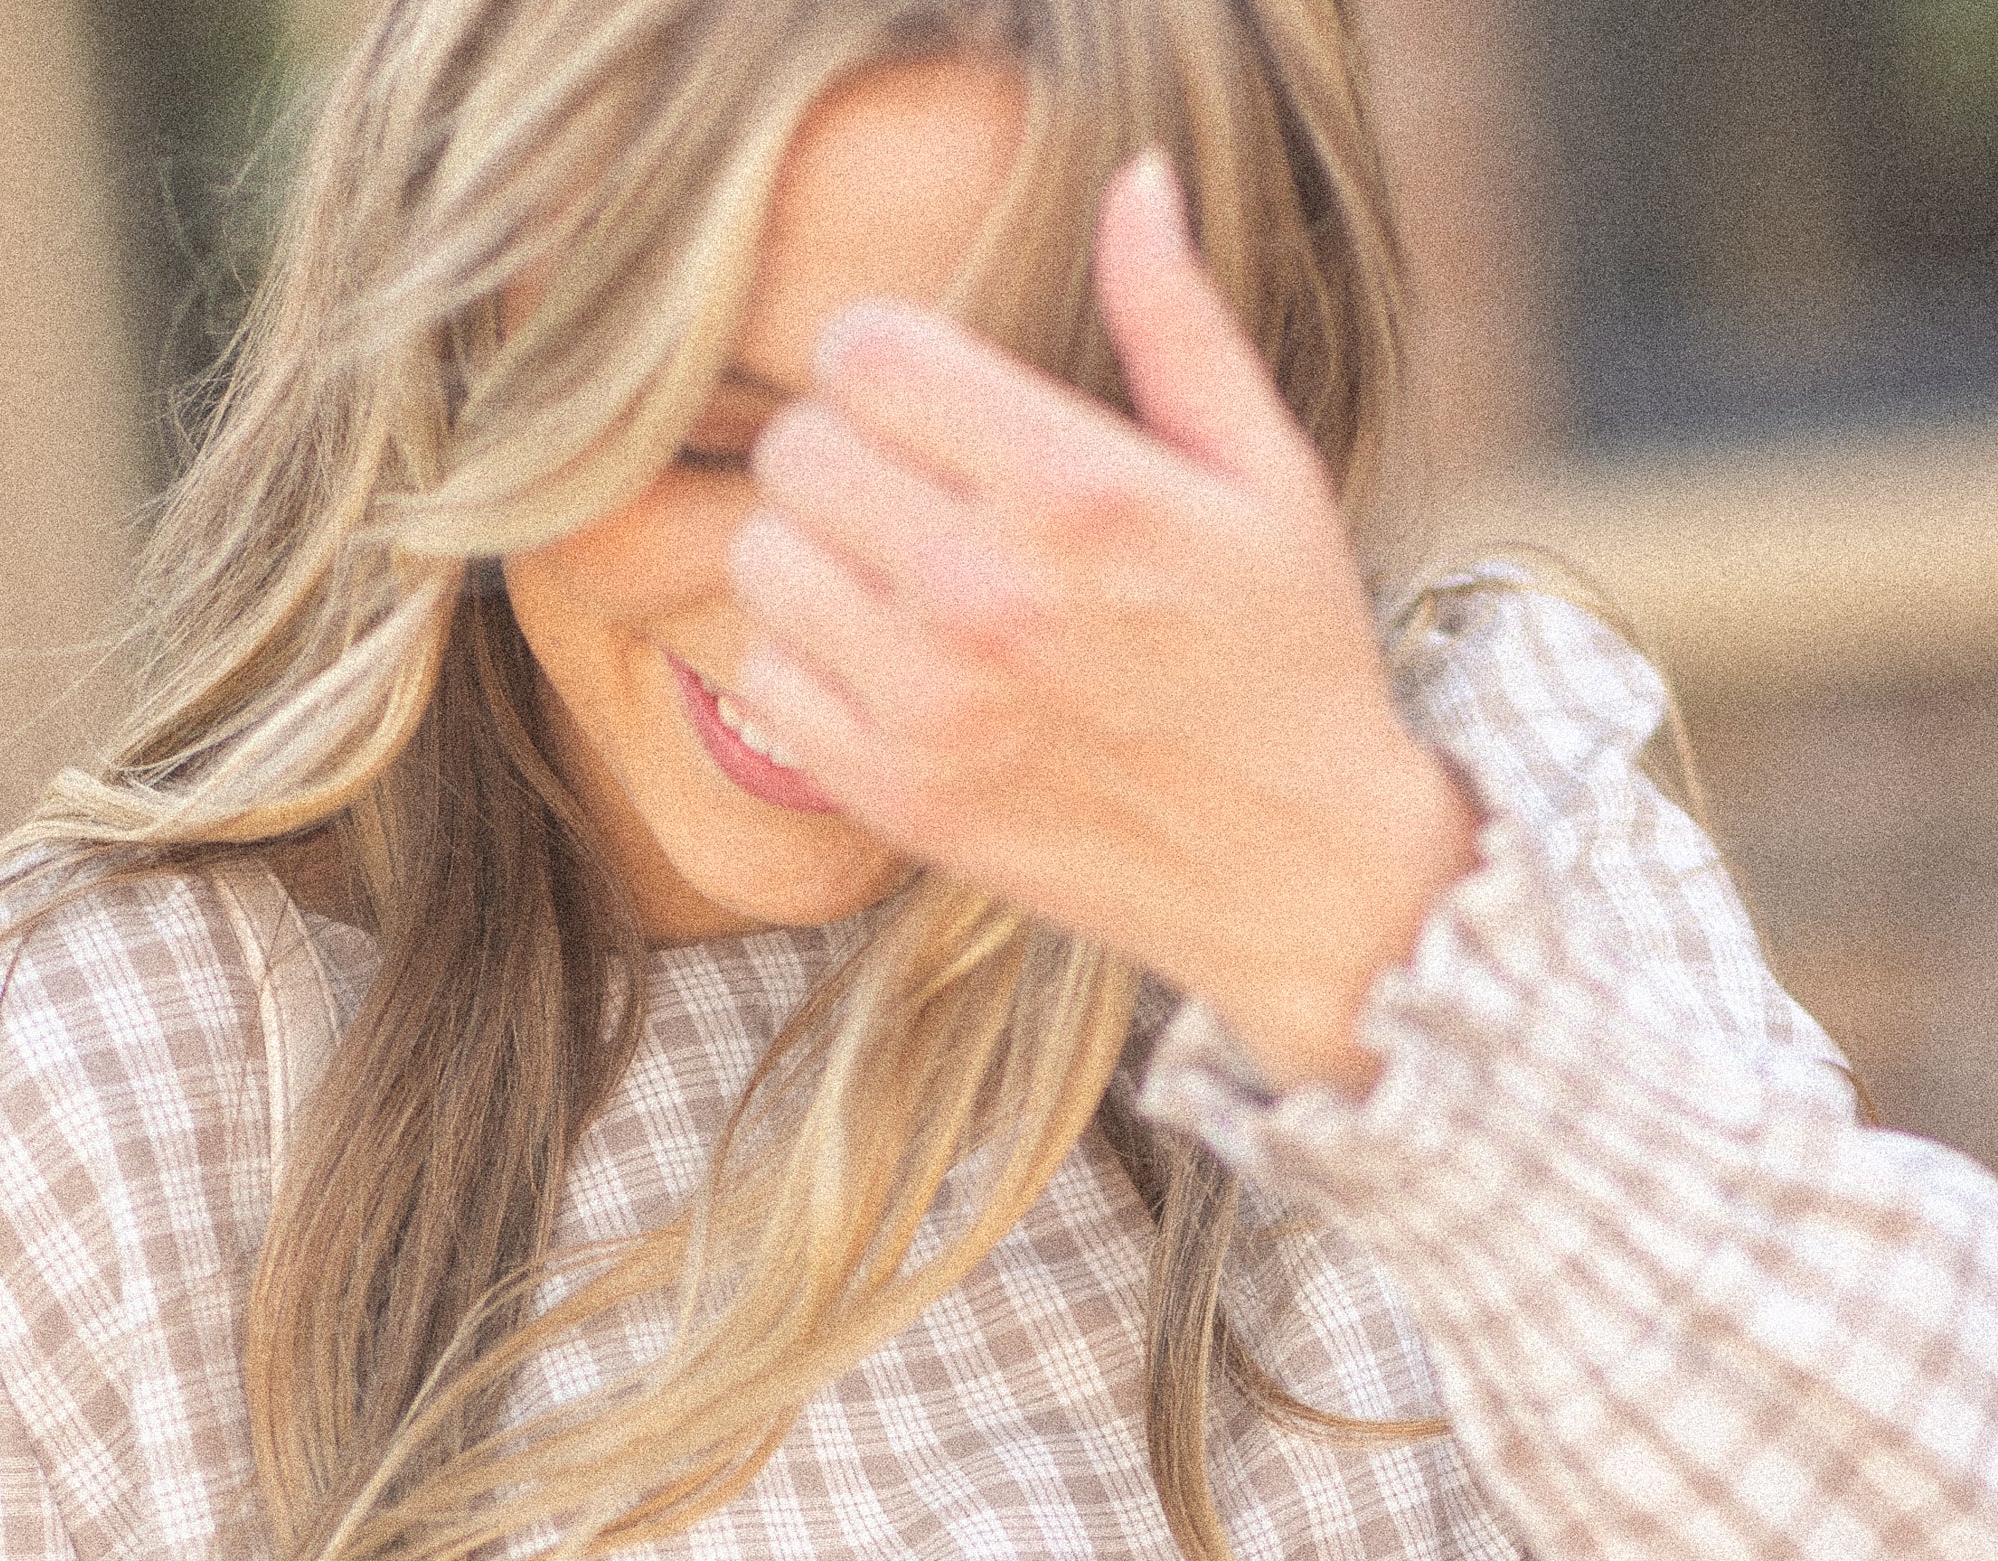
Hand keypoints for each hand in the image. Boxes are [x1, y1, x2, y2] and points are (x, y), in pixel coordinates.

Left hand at [726, 154, 1475, 1091]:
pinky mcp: (900, 798)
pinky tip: (880, 666)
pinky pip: (767, 679)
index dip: (882, 357)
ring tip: (887, 577)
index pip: (868, 354)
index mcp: (1077, 490)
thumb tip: (1134, 184)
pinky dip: (805, 663)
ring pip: (763, 560)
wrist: (1300, 872)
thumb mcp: (1267, 475)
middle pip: (799, 450)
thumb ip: (1179, 325)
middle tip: (904, 489)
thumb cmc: (1290, 664)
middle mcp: (989, 593)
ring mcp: (934, 706)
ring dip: (810, 554)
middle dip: (843, 450)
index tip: (920, 395)